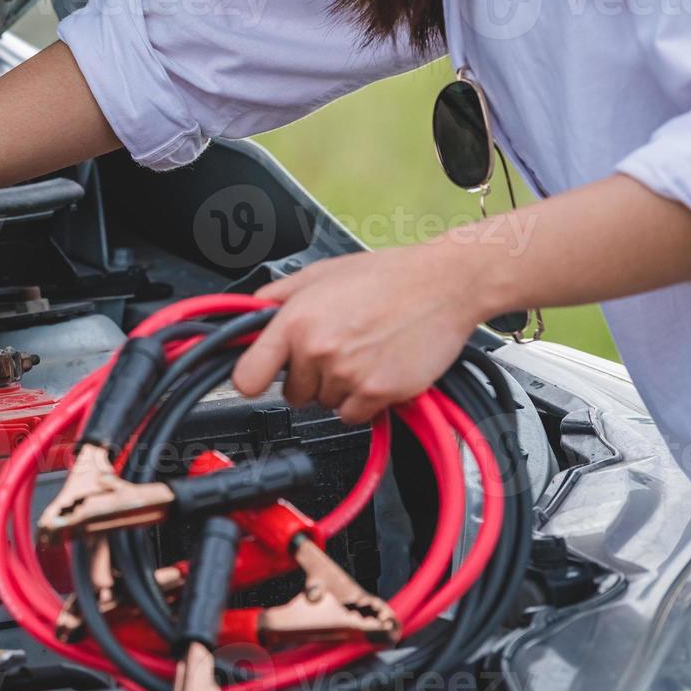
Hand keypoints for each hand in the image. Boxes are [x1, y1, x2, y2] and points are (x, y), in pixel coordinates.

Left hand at [231, 241, 490, 422]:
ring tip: (361, 352)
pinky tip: (376, 369)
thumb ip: (276, 297)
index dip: (252, 380)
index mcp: (296, 321)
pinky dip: (363, 401)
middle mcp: (318, 350)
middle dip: (308, 377)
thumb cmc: (385, 276)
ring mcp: (348, 375)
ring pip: (324, 404)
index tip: (259, 378)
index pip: (247, 377)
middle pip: (292, 393)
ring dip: (338, 387)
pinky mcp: (379, 393)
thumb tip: (246, 315)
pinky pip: (353, 416)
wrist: (443, 284)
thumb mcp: (320, 274)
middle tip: (336, 349)